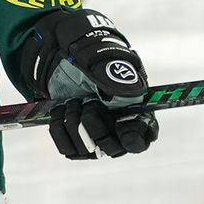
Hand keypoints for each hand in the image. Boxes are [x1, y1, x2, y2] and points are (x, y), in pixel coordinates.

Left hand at [18, 8, 158, 159]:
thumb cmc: (92, 53)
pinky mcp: (75, 139)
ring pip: (88, 150)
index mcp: (135, 109)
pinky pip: (68, 148)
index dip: (133, 136)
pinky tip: (60, 109)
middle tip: (87, 103)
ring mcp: (96, 136)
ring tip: (71, 101)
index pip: (143, 136)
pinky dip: (59, 129)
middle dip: (96, 126)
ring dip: (74, 124)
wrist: (64, 56)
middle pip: (113, 148)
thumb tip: (131, 93)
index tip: (121, 126)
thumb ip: (118, 74)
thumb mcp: (105, 58)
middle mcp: (117, 127)